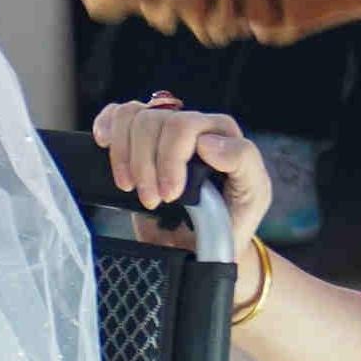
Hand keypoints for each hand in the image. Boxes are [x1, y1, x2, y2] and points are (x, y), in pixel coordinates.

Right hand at [91, 92, 272, 227]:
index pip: (185, 125)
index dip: (170, 159)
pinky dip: (107, 126)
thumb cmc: (232, 220)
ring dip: (125, 157)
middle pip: (153, 122)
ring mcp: (164, 132)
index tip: (169, 195)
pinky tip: (105, 144)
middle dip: (146, 165)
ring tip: (131, 188)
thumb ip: (243, 161)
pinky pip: (119, 115)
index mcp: (221, 132)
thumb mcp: (255, 195)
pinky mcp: (139, 140)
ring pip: (131, 117)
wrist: (205, 245)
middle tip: (151, 201)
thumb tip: (208, 142)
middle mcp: (192, 126)